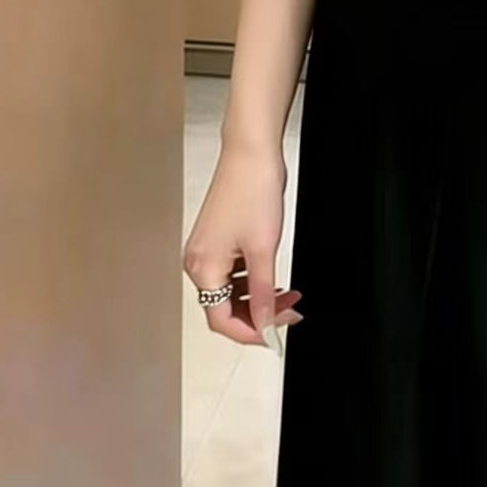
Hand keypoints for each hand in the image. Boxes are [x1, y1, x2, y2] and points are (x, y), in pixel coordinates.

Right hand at [182, 141, 303, 348]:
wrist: (251, 152)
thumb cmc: (253, 191)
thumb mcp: (264, 250)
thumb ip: (262, 293)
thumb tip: (265, 324)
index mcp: (203, 268)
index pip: (221, 320)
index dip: (251, 332)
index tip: (276, 333)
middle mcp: (199, 261)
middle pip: (223, 307)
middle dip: (257, 314)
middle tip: (288, 311)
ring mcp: (206, 248)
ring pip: (229, 290)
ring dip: (256, 297)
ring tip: (285, 294)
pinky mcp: (217, 237)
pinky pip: (231, 271)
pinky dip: (251, 279)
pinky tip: (270, 277)